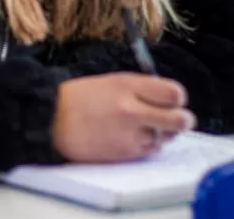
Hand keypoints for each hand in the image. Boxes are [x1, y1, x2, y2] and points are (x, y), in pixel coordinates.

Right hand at [52, 73, 195, 162]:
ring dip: (159, 134)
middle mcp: (132, 109)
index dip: (177, 98)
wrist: (51, 119)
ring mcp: (129, 133)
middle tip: (178, 120)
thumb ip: (141, 89)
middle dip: (182, 120)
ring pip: (165, 137)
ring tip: (138, 127)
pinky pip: (149, 150)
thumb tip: (170, 101)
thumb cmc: (80, 99)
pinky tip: (128, 137)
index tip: (172, 100)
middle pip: (179, 119)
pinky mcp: (125, 152)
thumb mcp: (112, 82)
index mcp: (128, 85)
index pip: (174, 93)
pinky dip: (145, 145)